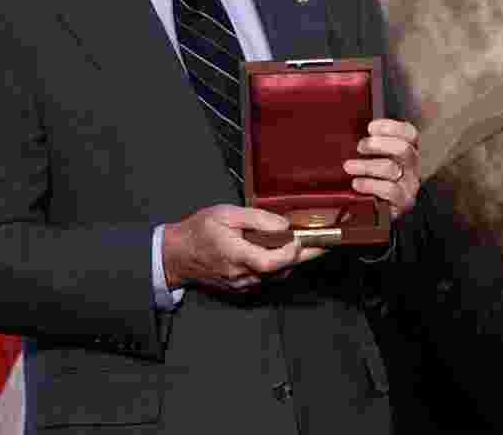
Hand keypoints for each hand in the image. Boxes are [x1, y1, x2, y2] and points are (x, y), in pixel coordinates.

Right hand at [161, 205, 325, 292]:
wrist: (178, 255)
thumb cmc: (199, 231)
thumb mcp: (226, 214)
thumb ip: (256, 219)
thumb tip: (283, 225)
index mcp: (236, 254)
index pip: (272, 261)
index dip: (292, 252)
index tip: (304, 238)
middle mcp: (241, 274)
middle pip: (281, 269)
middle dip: (305, 256)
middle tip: (324, 244)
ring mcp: (242, 284)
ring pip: (276, 275)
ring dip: (291, 260)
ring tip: (304, 243)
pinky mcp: (242, 287)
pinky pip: (267, 278)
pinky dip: (277, 265)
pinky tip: (281, 252)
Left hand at [343, 118, 419, 219]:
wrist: (385, 211)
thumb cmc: (379, 179)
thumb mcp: (379, 158)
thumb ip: (372, 145)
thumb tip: (350, 133)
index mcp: (409, 151)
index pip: (409, 134)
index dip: (391, 127)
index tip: (370, 127)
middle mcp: (413, 166)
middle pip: (403, 149)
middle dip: (378, 144)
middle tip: (360, 147)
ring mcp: (410, 184)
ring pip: (391, 168)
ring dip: (366, 165)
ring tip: (348, 166)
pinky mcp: (403, 201)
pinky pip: (390, 190)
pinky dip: (370, 185)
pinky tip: (356, 184)